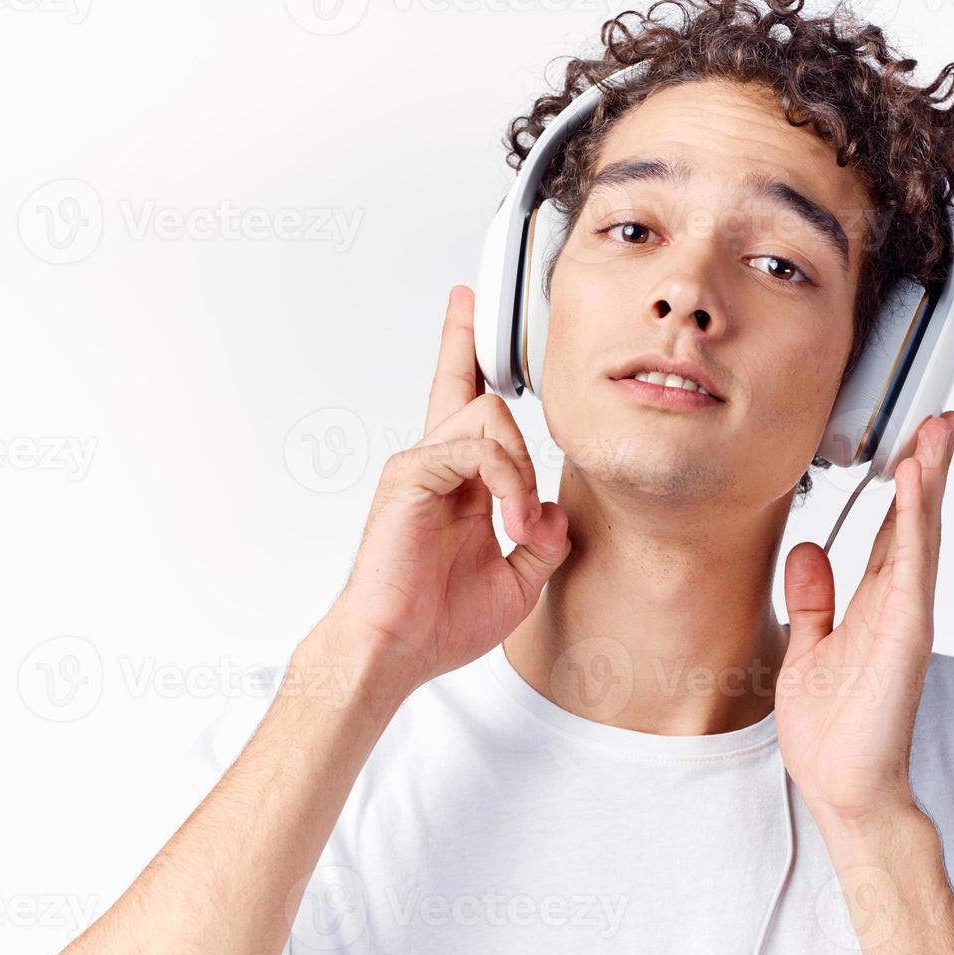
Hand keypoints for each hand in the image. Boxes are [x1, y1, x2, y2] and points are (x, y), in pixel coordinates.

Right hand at [320, 284, 570, 706]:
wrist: (397, 651)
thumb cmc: (439, 622)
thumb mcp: (518, 581)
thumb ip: (544, 540)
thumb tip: (556, 510)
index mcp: (457, 481)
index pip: (468, 400)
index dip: (467, 349)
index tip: (467, 303)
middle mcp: (436, 463)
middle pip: (477, 390)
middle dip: (510, 424)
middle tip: (524, 520)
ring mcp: (420, 464)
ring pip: (491, 416)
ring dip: (520, 473)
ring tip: (517, 531)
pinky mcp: (410, 474)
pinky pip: (477, 450)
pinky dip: (506, 484)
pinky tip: (507, 524)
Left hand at [775, 411, 953, 827]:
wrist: (842, 788)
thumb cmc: (832, 730)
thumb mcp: (807, 647)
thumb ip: (813, 599)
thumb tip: (808, 552)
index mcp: (875, 604)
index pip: (896, 530)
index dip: (904, 484)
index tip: (912, 439)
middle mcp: (898, 603)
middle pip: (919, 520)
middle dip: (930, 466)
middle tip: (942, 415)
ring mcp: (907, 616)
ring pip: (923, 532)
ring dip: (931, 478)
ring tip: (937, 429)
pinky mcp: (905, 634)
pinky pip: (912, 565)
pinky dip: (916, 520)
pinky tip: (915, 482)